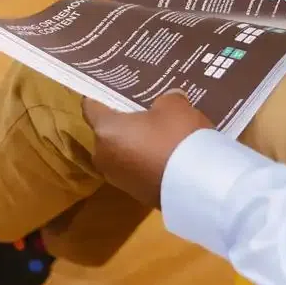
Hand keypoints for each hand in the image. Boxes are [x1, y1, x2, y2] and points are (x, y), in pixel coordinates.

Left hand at [82, 90, 213, 207]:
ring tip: (159, 135)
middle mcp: (103, 156)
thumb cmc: (175, 136)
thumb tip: (168, 99)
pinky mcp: (136, 194)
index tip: (112, 89)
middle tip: (144, 111)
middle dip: (124, 123)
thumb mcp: (174, 106)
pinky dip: (146, 162)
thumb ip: (166, 99)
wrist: (195, 185)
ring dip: (136, 144)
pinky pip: (136, 170)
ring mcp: (118, 179)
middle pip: (108, 132)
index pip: (91, 107)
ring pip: (122, 153)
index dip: (101, 96)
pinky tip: (166, 155)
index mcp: (106, 129)